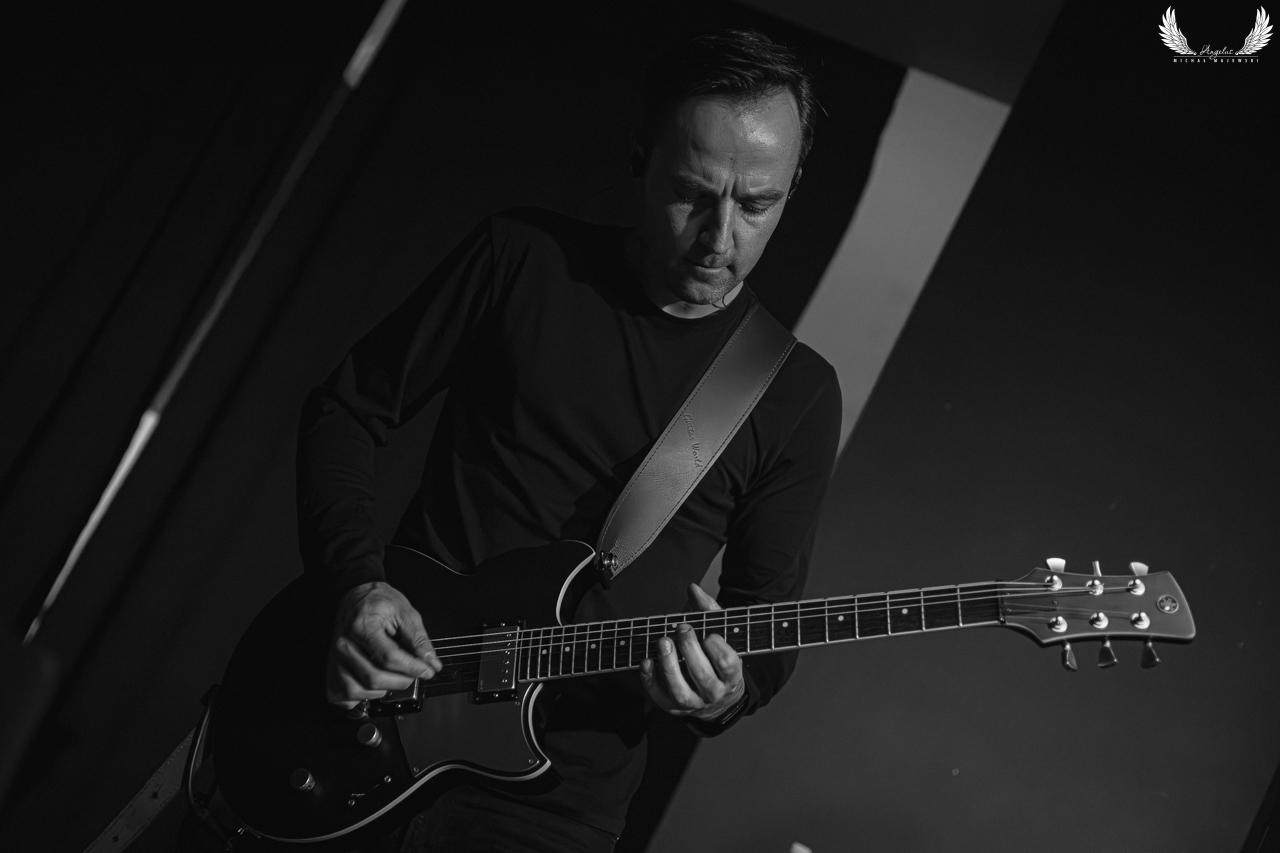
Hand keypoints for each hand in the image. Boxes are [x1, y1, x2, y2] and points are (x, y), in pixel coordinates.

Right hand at [326, 581, 441, 708]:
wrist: (355, 596)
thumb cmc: (378, 602)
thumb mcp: (404, 612)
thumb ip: (418, 639)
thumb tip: (431, 662)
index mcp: (362, 627)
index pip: (389, 658)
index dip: (413, 668)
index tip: (427, 670)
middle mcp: (344, 646)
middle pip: (374, 679)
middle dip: (402, 681)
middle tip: (414, 673)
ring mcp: (335, 660)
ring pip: (360, 691)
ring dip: (384, 689)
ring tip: (393, 675)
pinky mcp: (331, 672)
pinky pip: (346, 697)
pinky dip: (363, 697)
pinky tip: (374, 684)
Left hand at [640, 583, 744, 721]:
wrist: (712, 694)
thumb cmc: (713, 657)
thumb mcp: (717, 633)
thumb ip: (707, 610)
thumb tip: (694, 589)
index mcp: (730, 675)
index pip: (728, 664)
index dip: (718, 649)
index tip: (708, 634)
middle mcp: (713, 692)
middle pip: (703, 676)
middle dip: (690, 650)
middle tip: (682, 629)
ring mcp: (692, 702)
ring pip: (680, 691)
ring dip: (669, 666)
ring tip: (663, 642)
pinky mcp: (672, 707)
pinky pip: (659, 697)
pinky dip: (650, 680)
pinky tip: (646, 661)